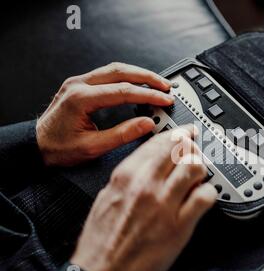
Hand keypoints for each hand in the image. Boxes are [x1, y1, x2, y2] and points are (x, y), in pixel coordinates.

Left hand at [36, 62, 173, 166]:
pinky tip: (137, 83)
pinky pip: (107, 74)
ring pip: (115, 69)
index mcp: (81, 99)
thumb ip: (122, 134)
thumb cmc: (59, 148)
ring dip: (138, 74)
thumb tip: (147, 124)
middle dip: (147, 77)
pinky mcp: (80, 85)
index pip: (123, 91)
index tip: (165, 100)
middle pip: (120, 71)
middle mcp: (79, 85)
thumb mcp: (93, 147)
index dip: (148, 94)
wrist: (36, 146)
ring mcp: (79, 82)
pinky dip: (127, 77)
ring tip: (157, 83)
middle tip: (167, 86)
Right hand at [70, 125, 217, 270]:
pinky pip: (206, 197)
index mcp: (126, 175)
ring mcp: (164, 204)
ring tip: (198, 175)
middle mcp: (146, 185)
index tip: (185, 133)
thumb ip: (129, 177)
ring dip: (201, 168)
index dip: (177, 133)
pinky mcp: (180, 226)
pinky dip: (209, 192)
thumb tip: (150, 164)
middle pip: (180, 149)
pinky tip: (203, 196)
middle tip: (195, 149)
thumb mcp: (106, 197)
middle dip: (191, 146)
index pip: (159, 142)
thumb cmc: (101, 240)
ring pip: (195, 168)